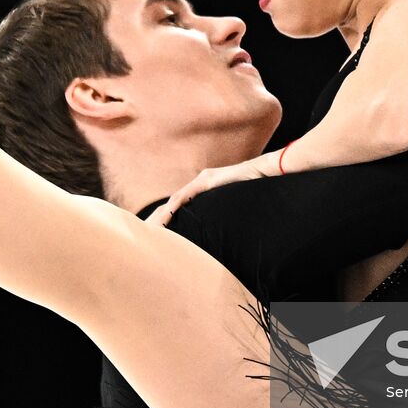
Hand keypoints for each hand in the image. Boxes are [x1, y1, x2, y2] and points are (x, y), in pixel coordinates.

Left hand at [145, 153, 279, 225]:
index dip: (165, 220)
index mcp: (202, 192)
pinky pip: (187, 194)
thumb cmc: (252, 191)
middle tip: (143, 233)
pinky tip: (168, 215)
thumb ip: (220, 216)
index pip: (178, 208)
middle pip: (172, 204)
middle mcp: (198, 184)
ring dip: (161, 215)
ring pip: (175, 200)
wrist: (264, 172)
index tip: (154, 234)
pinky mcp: (208, 180)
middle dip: (157, 219)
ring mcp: (202, 180)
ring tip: (149, 228)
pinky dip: (176, 205)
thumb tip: (217, 235)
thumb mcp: (230, 206)